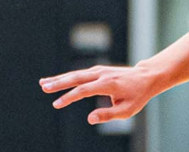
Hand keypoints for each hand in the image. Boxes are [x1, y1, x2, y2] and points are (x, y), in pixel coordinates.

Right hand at [40, 64, 159, 123]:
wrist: (146, 77)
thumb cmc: (137, 96)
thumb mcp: (127, 110)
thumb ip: (108, 115)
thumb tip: (90, 119)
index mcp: (107, 84)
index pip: (83, 90)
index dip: (68, 97)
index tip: (56, 104)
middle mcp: (100, 74)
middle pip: (75, 78)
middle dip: (58, 83)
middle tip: (43, 87)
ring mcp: (97, 70)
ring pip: (74, 74)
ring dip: (58, 78)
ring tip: (42, 83)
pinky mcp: (96, 70)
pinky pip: (78, 74)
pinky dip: (66, 77)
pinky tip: (56, 81)